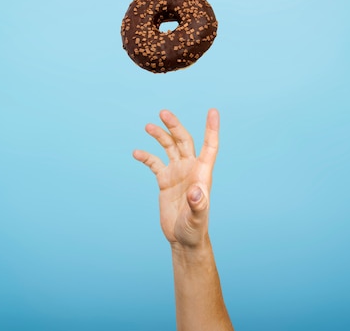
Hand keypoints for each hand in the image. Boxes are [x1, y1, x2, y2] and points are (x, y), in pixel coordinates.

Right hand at [133, 109, 219, 248]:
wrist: (183, 239)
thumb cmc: (194, 229)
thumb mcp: (197, 218)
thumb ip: (198, 204)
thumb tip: (196, 192)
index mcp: (202, 173)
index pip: (209, 146)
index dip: (211, 128)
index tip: (213, 111)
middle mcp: (190, 169)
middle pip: (184, 140)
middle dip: (174, 126)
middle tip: (163, 113)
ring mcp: (177, 173)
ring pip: (169, 147)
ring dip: (160, 135)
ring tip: (148, 126)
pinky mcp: (165, 181)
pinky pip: (155, 163)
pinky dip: (146, 156)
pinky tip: (136, 153)